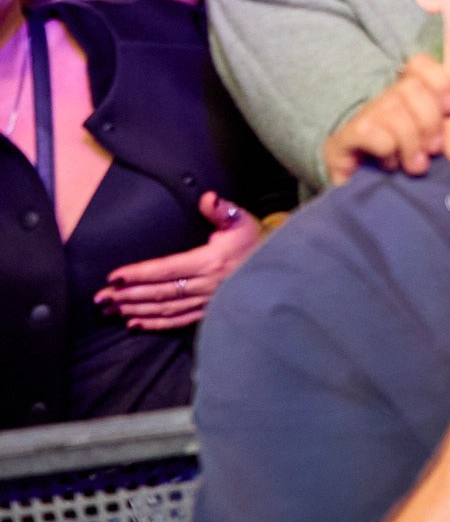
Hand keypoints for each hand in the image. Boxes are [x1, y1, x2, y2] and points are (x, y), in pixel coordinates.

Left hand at [95, 193, 261, 330]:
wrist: (278, 269)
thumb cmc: (256, 242)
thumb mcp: (242, 221)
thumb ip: (222, 210)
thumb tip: (207, 198)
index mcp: (209, 261)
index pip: (167, 268)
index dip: (139, 273)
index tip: (114, 276)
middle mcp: (205, 285)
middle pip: (159, 292)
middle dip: (127, 294)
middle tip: (99, 298)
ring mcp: (206, 301)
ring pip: (164, 308)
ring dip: (135, 309)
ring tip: (110, 309)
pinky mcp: (208, 312)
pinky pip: (177, 321)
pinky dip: (155, 324)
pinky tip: (134, 323)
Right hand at [322, 54, 449, 182]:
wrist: (379, 208)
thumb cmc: (420, 172)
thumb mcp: (442, 139)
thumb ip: (449, 114)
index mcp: (406, 96)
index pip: (418, 63)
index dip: (439, 81)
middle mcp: (381, 100)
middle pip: (409, 87)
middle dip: (429, 121)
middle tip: (434, 150)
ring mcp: (359, 119)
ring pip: (392, 109)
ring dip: (410, 141)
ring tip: (417, 166)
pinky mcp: (340, 140)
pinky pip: (368, 130)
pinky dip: (386, 148)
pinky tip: (389, 164)